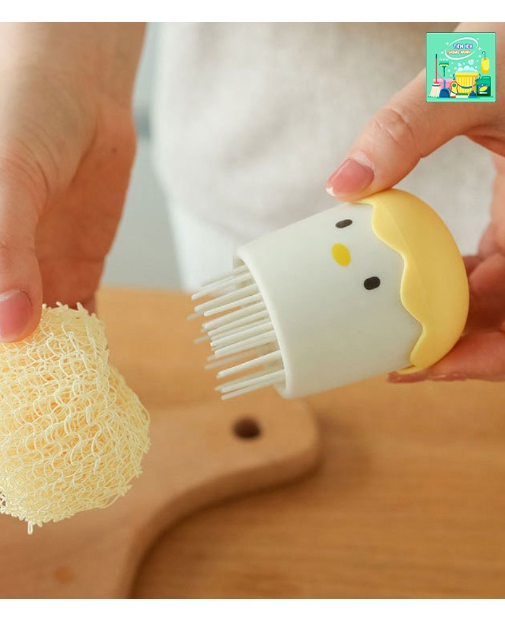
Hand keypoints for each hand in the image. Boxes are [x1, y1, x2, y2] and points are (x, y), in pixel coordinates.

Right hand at [0, 23, 144, 491]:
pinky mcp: (70, 280)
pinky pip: (76, 339)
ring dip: (50, 407)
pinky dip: (86, 372)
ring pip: (33, 366)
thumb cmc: (16, 118)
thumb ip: (2, 260)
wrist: (73, 89)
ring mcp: (27, 289)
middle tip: (35, 475)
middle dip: (5, 428)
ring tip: (72, 450)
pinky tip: (100, 401)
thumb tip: (11, 333)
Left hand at [325, 22, 504, 382]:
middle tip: (403, 364)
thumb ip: (406, 126)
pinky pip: (497, 272)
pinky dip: (462, 291)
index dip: (478, 353)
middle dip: (468, 352)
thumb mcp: (473, 76)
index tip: (418, 366)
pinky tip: (420, 292)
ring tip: (401, 336)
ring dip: (460, 326)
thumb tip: (342, 184)